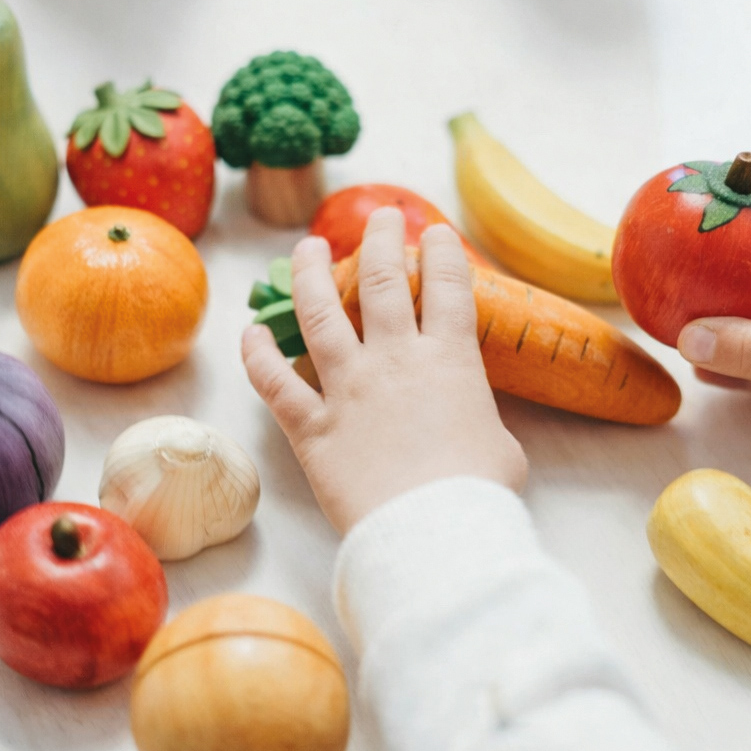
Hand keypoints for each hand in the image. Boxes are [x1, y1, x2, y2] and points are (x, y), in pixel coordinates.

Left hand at [242, 207, 527, 533]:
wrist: (432, 531)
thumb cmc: (478, 492)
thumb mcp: (500, 446)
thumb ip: (477, 418)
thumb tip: (468, 419)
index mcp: (449, 360)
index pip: (447, 287)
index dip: (441, 253)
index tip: (434, 233)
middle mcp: (394, 360)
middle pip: (382, 282)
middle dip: (380, 241)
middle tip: (379, 219)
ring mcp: (348, 389)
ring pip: (320, 314)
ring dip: (310, 274)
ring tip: (306, 248)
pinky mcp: (312, 426)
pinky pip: (274, 383)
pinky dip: (257, 356)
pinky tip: (250, 333)